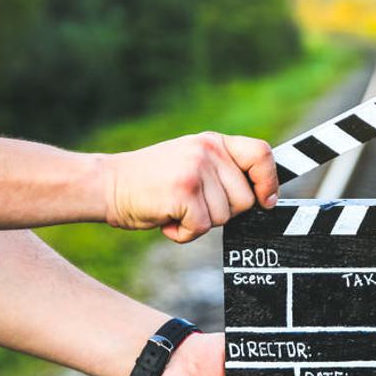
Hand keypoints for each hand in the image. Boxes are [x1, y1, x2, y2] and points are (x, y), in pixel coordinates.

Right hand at [101, 132, 278, 242]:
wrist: (106, 184)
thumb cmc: (151, 182)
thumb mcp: (191, 162)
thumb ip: (223, 171)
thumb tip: (265, 197)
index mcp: (214, 142)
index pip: (261, 154)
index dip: (269, 182)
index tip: (267, 201)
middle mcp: (208, 151)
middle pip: (245, 200)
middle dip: (221, 213)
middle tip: (190, 203)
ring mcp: (196, 169)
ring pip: (224, 218)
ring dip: (199, 223)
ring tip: (174, 207)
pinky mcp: (184, 192)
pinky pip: (201, 229)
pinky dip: (182, 234)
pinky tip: (165, 218)